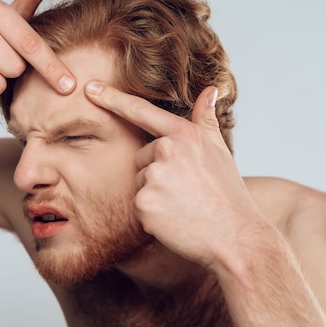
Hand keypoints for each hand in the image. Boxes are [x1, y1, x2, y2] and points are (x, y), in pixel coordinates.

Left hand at [84, 82, 264, 266]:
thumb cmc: (227, 195)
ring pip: (139, 182)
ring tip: (182, 204)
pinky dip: (151, 214)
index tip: (91, 89)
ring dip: (154, 194)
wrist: (234, 237)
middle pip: (141, 157)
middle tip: (185, 190)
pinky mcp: (143, 203)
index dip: (113, 98)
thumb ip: (206, 120)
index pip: (142, 111)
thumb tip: (210, 90)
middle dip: (156, 172)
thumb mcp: (220, 151)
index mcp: (184, 134)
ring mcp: (154, 177)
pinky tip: (174, 218)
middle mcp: (166, 151)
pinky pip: (137, 205)